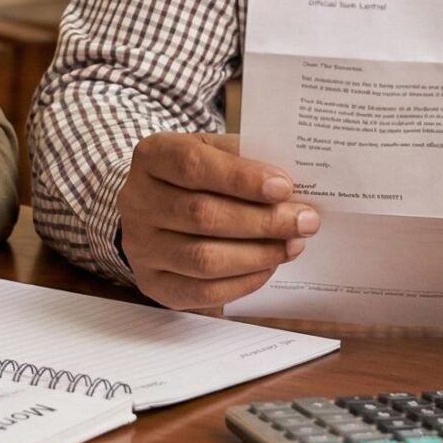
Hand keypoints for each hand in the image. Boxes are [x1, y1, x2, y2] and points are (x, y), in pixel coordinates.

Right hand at [117, 133, 319, 309]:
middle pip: (202, 215)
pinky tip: (270, 266)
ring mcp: (140, 246)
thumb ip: (246, 160)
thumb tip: (291, 189)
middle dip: (262, 221)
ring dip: (258, 254)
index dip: (241, 178)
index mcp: (152, 157)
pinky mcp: (152, 283)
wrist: (160, 205)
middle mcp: (137, 201)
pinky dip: (244, 281)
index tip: (285, 186)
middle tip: (305, 221)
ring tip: (293, 244)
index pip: (193, 165)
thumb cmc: (199, 174)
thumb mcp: (215, 151)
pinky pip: (202, 291)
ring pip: (203, 258)